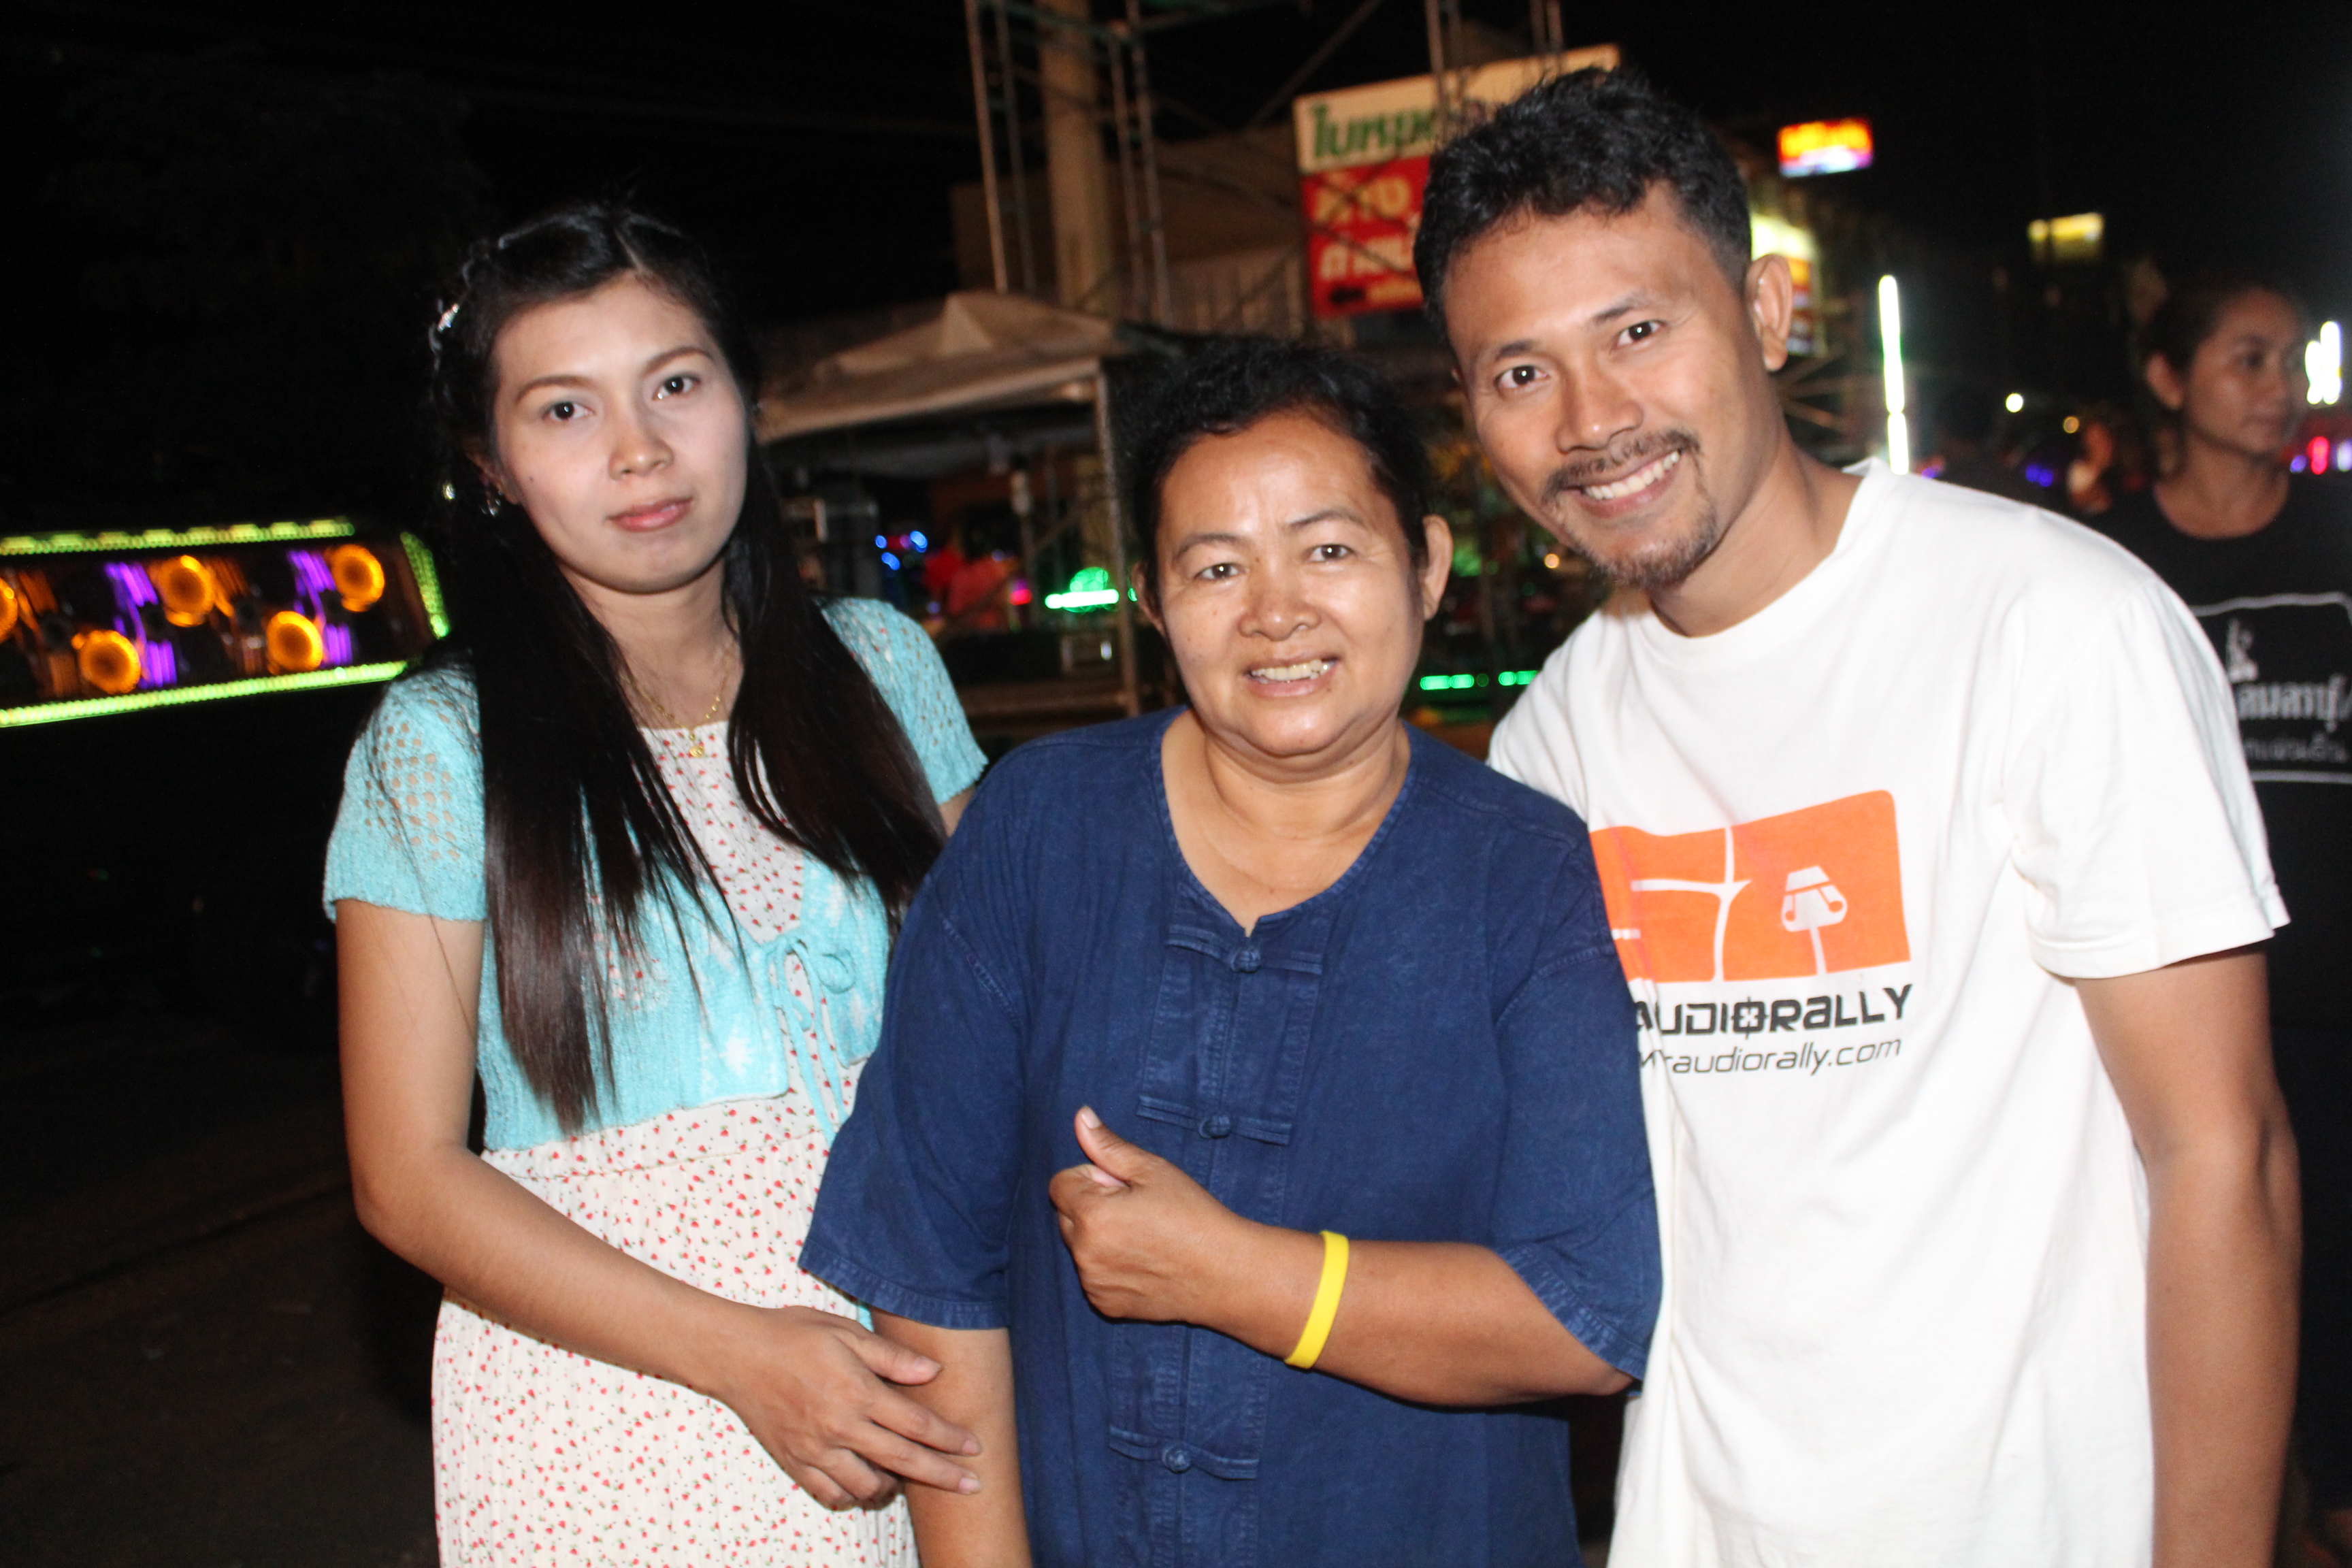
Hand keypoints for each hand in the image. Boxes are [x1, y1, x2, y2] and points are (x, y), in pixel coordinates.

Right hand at [707, 1304, 983, 1508]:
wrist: (736, 1355)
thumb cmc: (793, 1335)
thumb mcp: (846, 1332)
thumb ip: (891, 1357)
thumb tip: (933, 1373)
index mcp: (857, 1392)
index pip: (916, 1424)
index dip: (950, 1438)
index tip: (975, 1447)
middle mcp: (839, 1427)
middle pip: (903, 1461)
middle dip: (942, 1475)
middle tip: (973, 1486)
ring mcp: (815, 1449)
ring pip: (867, 1486)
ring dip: (895, 1486)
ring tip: (910, 1478)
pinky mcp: (794, 1462)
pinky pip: (830, 1493)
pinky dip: (852, 1495)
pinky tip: (865, 1484)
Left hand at [1049, 1107, 1247, 1324]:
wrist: (1226, 1274)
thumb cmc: (1194, 1216)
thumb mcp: (1153, 1171)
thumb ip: (1108, 1146)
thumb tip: (1080, 1116)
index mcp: (1092, 1215)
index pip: (1061, 1184)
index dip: (1092, 1179)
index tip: (1124, 1188)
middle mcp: (1084, 1254)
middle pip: (1066, 1216)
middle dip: (1092, 1207)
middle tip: (1138, 1211)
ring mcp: (1094, 1283)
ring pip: (1080, 1247)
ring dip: (1099, 1238)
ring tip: (1145, 1237)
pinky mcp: (1106, 1304)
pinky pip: (1093, 1275)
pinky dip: (1109, 1266)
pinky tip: (1145, 1262)